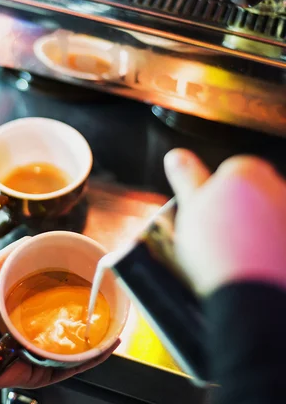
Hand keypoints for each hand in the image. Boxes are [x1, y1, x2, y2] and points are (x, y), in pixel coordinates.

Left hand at [0, 239, 118, 389]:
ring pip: (75, 348)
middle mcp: (35, 330)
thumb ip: (16, 252)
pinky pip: (69, 368)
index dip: (78, 292)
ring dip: (98, 339)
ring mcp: (39, 352)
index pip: (59, 300)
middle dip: (91, 318)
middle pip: (69, 324)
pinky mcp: (40, 372)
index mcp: (27, 308)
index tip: (95, 281)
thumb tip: (39, 239)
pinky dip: (90, 360)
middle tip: (110, 304)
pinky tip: (105, 346)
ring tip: (115, 326)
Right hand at [164, 150, 285, 295]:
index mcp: (249, 170)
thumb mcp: (190, 207)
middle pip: (252, 192)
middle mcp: (278, 186)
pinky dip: (271, 247)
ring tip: (238, 255)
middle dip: (238, 208)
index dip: (214, 194)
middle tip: (220, 235)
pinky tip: (256, 264)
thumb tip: (176, 155)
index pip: (230, 171)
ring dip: (257, 229)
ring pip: (268, 216)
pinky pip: (278, 238)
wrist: (250, 296)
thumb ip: (186, 177)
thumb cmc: (219, 248)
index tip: (207, 214)